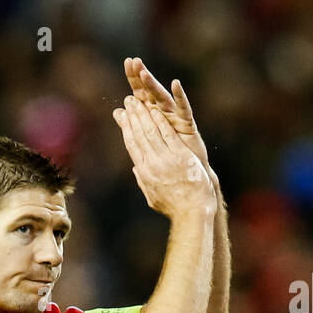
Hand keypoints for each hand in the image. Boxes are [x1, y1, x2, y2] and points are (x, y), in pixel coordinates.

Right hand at [114, 95, 214, 219]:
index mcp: (144, 172)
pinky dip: (161, 120)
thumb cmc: (174, 207)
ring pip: (150, 132)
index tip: (121, 117)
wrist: (191, 211)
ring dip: (143, 114)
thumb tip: (135, 170)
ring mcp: (165, 159)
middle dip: (132, 117)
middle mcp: (152, 164)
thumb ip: (144, 180)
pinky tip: (156, 109)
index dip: (126, 129)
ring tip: (138, 100)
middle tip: (128, 102)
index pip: (132, 146)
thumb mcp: (153, 196)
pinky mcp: (180, 156)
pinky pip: (167, 134)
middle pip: (139, 135)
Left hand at [124, 57, 209, 175]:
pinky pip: (183, 108)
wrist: (185, 174)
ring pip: (162, 98)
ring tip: (144, 73)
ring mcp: (175, 117)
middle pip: (149, 92)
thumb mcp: (146, 138)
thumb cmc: (167, 156)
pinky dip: (180, 96)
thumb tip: (117, 111)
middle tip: (134, 60)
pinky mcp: (187, 124)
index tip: (127, 61)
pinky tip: (175, 84)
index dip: (133, 78)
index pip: (140, 94)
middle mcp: (163, 113)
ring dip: (153, 85)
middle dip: (141, 76)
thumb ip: (133, 122)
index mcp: (151, 115)